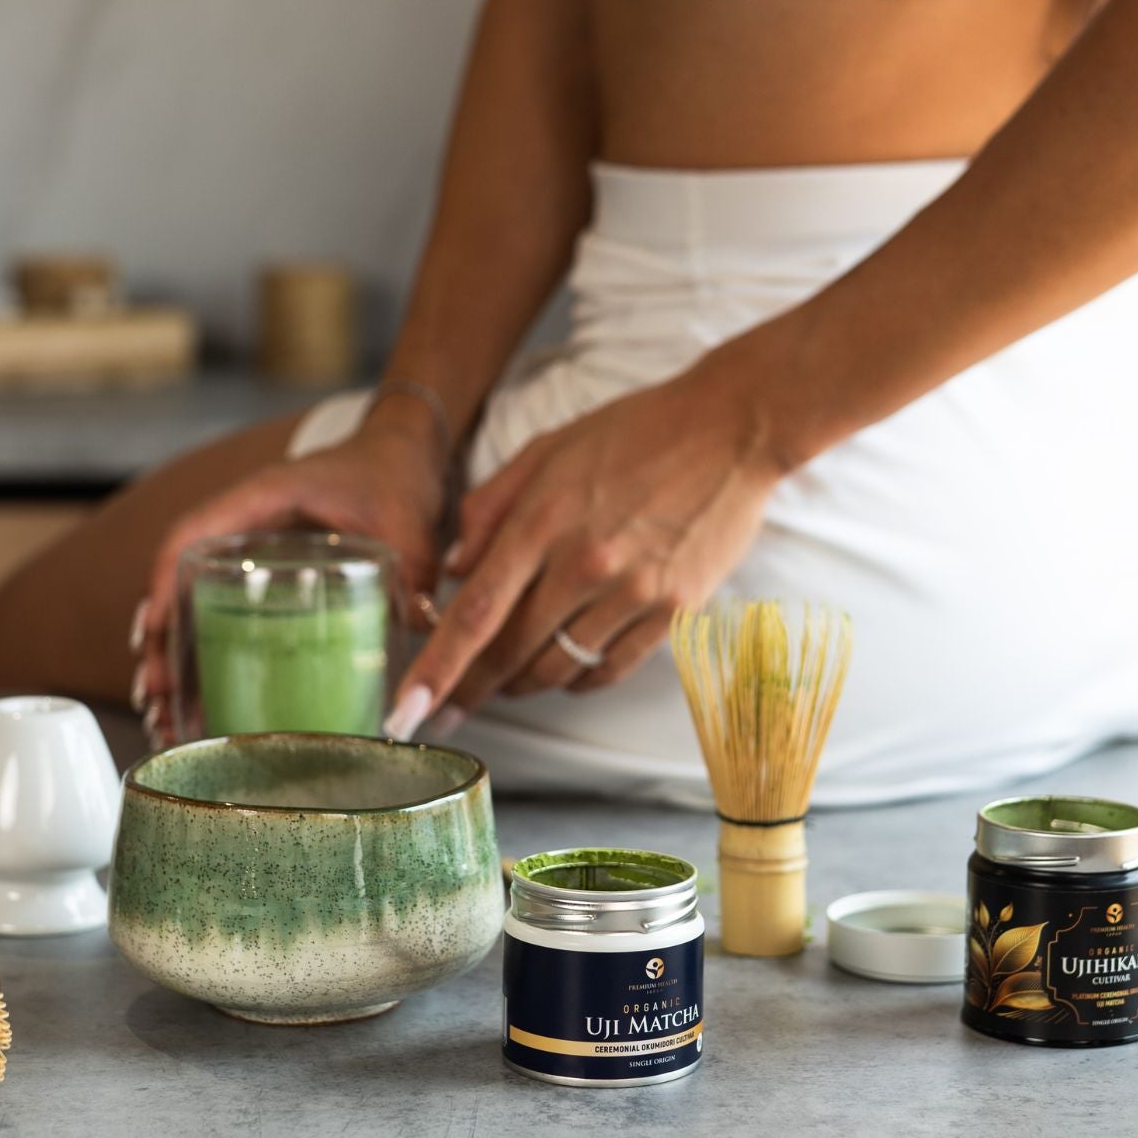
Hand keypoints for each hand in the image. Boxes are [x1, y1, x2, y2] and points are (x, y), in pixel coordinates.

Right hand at [134, 414, 447, 746]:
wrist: (407, 450)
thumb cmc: (396, 471)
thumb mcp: (407, 521)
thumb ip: (416, 568)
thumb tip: (426, 625)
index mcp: (264, 497)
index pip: (191, 534)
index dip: (165, 583)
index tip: (153, 632)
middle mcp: (244, 522)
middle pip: (178, 580)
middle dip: (162, 642)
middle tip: (155, 698)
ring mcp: (251, 548)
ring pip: (194, 602)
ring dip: (178, 655)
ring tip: (166, 715)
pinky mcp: (266, 571)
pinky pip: (223, 609)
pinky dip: (208, 651)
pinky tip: (203, 700)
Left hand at [385, 360, 783, 731]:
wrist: (730, 428)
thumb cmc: (636, 430)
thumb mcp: (548, 449)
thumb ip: (491, 506)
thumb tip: (454, 567)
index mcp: (544, 520)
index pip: (476, 610)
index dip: (437, 667)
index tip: (407, 709)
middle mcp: (585, 563)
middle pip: (511, 651)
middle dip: (472, 688)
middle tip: (450, 706)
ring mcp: (633, 591)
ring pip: (558, 667)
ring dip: (523, 684)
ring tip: (507, 681)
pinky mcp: (674, 610)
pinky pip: (610, 668)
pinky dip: (578, 680)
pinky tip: (566, 669)